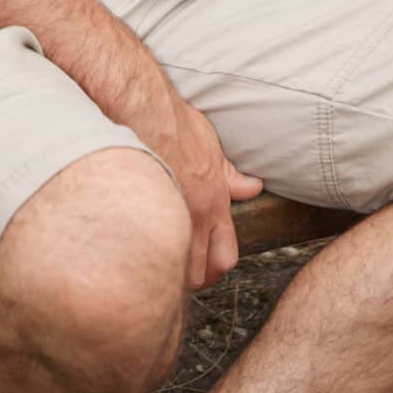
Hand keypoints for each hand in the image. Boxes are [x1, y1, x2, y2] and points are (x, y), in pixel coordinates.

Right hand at [153, 95, 261, 290]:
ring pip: (175, 271)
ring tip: (159, 265)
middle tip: (180, 271)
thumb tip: (254, 187)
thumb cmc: (177, 126)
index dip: (216, 269)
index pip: (226, 258)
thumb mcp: (211, 149)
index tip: (204, 266)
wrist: (146, 113)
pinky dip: (145, 256)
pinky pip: (147, 251)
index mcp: (214, 204)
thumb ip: (231, 176)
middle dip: (193, 279)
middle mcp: (195, 218)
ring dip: (169, 272)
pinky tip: (138, 252)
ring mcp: (169, 218)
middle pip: (202, 274)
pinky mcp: (144, 213)